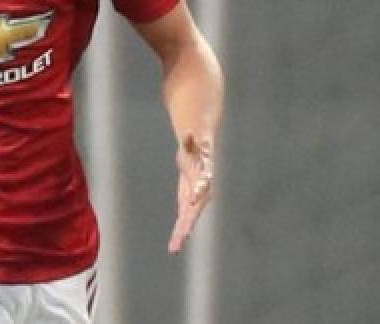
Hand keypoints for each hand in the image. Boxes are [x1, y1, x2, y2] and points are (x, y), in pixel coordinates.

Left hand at [167, 133, 213, 252]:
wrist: (198, 157)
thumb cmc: (195, 149)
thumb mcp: (191, 144)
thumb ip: (189, 141)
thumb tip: (189, 132)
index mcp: (205, 178)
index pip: (203, 186)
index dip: (198, 192)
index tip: (193, 200)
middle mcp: (202, 193)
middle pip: (195, 209)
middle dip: (188, 222)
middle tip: (183, 233)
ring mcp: (195, 201)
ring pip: (188, 219)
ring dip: (182, 233)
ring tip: (174, 247)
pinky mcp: (188, 205)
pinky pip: (183, 220)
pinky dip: (179, 232)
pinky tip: (174, 245)